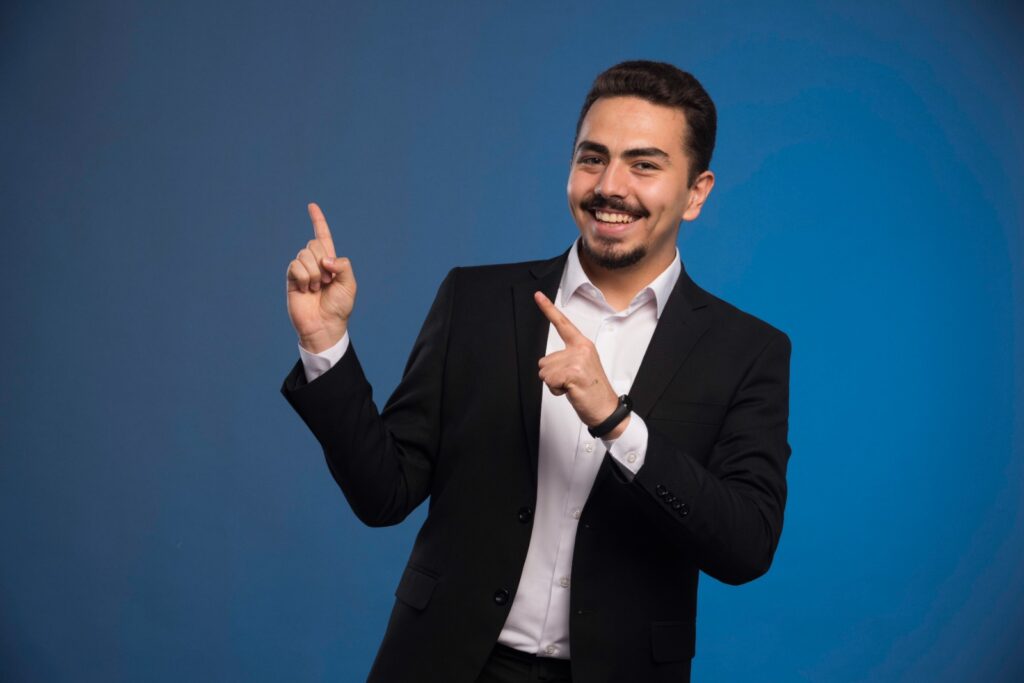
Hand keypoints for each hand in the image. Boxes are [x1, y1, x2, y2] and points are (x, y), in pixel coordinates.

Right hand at [286, 203, 356, 352]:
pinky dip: (304, 277)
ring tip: (316, 289)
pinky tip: (306, 290)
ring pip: (304, 254)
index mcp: (330, 261)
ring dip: (314, 273)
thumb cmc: (339, 307)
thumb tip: (325, 258)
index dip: (317, 221)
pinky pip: (296, 265)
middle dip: (322, 261)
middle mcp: (314, 262)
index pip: (323, 236)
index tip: (311, 205)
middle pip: (313, 243)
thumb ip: (343, 266)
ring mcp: (302, 270)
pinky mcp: (292, 278)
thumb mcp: (350, 284)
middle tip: (326, 282)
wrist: (324, 325)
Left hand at [534, 292, 628, 437]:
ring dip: (554, 384)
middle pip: (545, 360)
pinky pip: (549, 380)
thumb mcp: (581, 368)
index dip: (548, 309)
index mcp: (583, 345)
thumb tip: (547, 364)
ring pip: (544, 371)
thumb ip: (567, 359)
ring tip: (572, 387)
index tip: (538, 295)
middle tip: (572, 382)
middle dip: (552, 376)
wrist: (606, 409)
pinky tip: (571, 391)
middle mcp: (580, 349)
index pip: (563, 324)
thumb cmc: (593, 391)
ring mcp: (577, 360)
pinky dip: (556, 390)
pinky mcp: (573, 372)